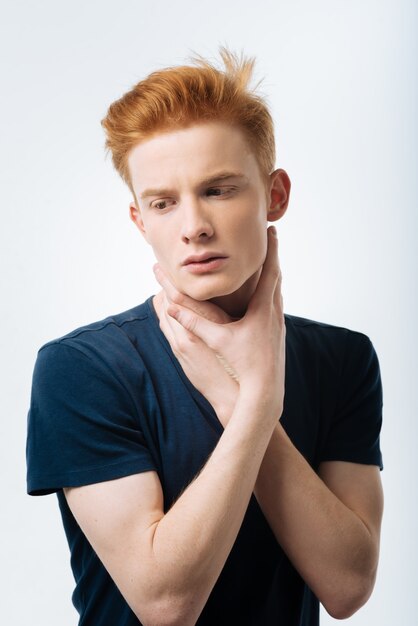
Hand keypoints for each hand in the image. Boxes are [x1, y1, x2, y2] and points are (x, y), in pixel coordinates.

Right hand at [160, 226, 285, 418]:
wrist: (266, 390)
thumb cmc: (244, 366)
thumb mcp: (217, 341)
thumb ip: (194, 323)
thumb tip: (170, 307)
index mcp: (263, 309)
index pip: (269, 271)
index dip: (271, 249)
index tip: (272, 229)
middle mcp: (275, 313)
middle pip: (277, 277)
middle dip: (272, 256)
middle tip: (270, 237)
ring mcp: (279, 324)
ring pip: (278, 292)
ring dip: (272, 275)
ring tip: (267, 262)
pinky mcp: (278, 334)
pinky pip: (276, 306)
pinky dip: (271, 293)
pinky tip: (266, 297)